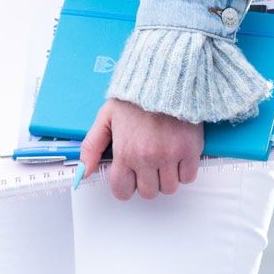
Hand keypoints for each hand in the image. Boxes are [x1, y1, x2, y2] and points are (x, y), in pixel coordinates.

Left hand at [78, 98, 203, 200]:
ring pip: (169, 188)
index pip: (122, 190)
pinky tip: (176, 155)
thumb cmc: (135, 98)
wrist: (164, 80)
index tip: (128, 178)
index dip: (125, 187)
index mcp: (125, 152)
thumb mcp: (105, 118)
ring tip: (162, 159)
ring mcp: (170, 156)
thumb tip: (83, 171)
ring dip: (165, 178)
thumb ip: (91, 147)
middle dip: (146, 182)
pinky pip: (188, 177)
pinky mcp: (190, 151)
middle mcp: (147, 158)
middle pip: (148, 193)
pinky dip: (183, 171)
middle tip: (146, 165)